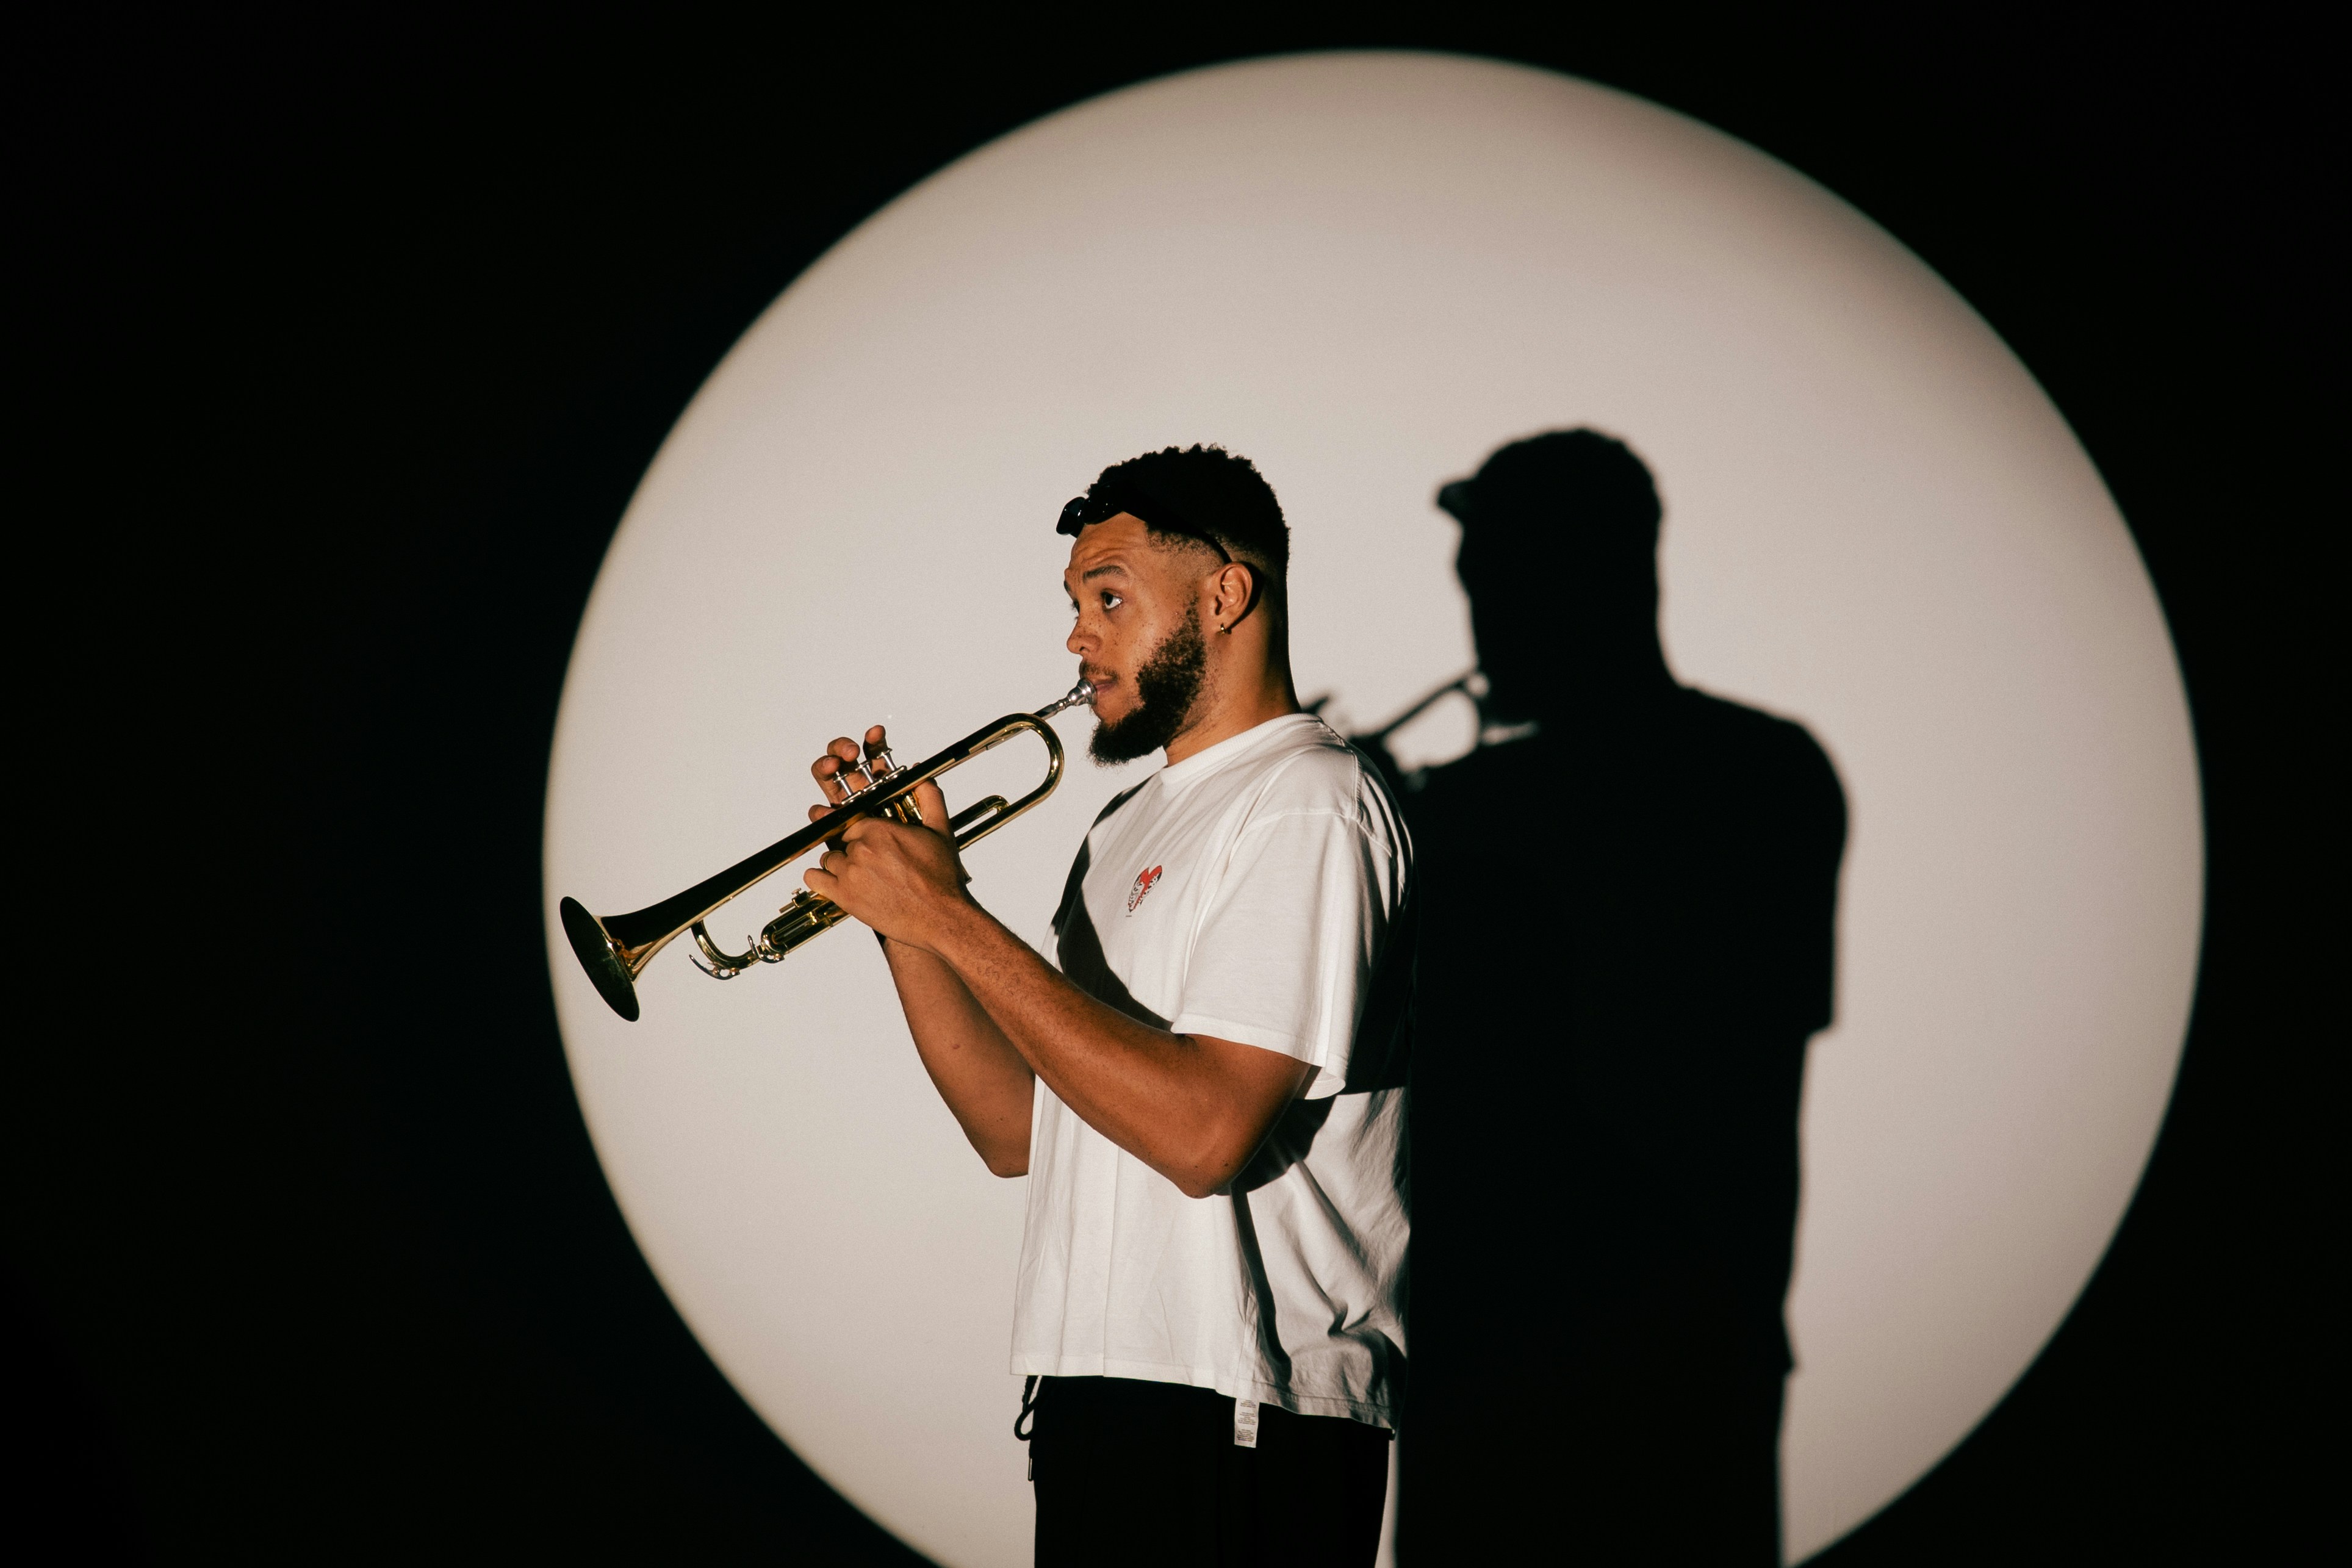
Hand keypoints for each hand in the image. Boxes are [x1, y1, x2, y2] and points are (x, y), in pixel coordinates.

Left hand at [803, 727, 969, 947]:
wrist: (940, 917)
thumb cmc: (941, 878)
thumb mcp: (940, 831)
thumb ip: (930, 797)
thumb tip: (923, 777)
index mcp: (879, 829)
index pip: (854, 823)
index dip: (861, 835)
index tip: (869, 845)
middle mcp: (861, 848)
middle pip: (841, 842)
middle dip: (853, 852)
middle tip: (872, 866)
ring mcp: (849, 873)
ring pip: (829, 859)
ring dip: (840, 867)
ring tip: (861, 878)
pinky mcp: (843, 896)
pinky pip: (814, 878)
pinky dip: (820, 879)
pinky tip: (833, 882)